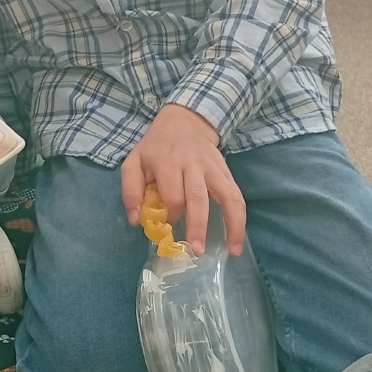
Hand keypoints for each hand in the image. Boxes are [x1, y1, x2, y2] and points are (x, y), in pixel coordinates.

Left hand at [120, 103, 245, 255]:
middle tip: (196, 250)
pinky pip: (237, 195)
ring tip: (232, 250)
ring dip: (232, 224)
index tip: (166, 228)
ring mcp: (213, 167)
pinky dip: (240, 219)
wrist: (183, 121)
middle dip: (198, 225)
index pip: (171, 194)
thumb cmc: (155, 147)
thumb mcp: (134, 162)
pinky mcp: (226, 171)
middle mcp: (192, 164)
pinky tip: (237, 241)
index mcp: (166, 161)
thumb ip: (131, 190)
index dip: (169, 215)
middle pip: (197, 197)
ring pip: (227, 196)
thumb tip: (136, 220)